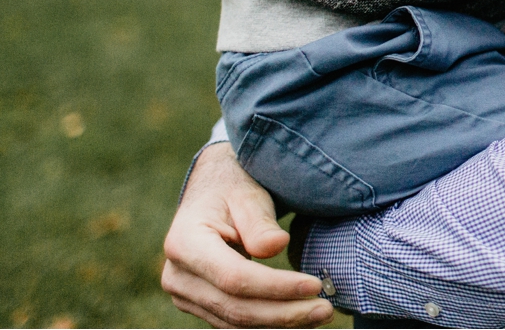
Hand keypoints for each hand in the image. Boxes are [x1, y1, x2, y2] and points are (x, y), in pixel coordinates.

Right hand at [162, 142, 334, 327]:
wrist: (211, 193)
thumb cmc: (233, 188)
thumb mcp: (247, 194)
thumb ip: (259, 222)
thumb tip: (278, 246)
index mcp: (185, 243)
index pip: (234, 277)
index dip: (276, 287)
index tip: (314, 286)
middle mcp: (178, 277)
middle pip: (236, 308)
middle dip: (284, 313)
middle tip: (327, 310)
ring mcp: (185, 296)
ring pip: (236, 322)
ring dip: (280, 323)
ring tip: (320, 313)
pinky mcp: (199, 305)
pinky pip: (235, 322)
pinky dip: (268, 322)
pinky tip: (299, 316)